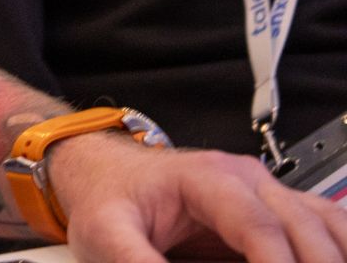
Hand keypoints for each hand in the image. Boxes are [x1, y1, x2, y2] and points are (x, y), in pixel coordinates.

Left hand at [54, 132, 346, 262]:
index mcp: (206, 177)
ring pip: (327, 223)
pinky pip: (326, 227)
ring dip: (334, 257)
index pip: (258, 225)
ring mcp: (266, 192)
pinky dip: (338, 249)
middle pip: (305, 227)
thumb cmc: (106, 196)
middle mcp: (246, 178)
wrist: (102, 172)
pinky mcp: (275, 211)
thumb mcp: (105, 234)